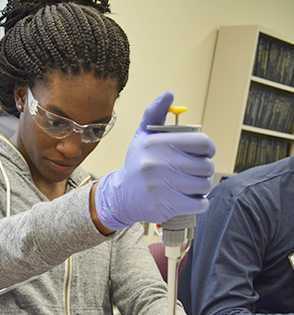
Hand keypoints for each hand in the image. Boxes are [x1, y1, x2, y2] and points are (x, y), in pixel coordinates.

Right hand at [94, 91, 214, 230]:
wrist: (120, 196)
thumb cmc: (137, 164)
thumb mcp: (142, 136)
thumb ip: (155, 114)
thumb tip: (168, 94)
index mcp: (154, 144)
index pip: (202, 142)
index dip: (208, 149)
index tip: (202, 154)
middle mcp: (155, 164)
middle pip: (206, 166)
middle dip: (203, 170)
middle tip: (192, 172)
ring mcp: (159, 187)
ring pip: (203, 185)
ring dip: (201, 186)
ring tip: (188, 185)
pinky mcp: (163, 206)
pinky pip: (199, 204)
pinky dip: (199, 202)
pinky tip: (188, 197)